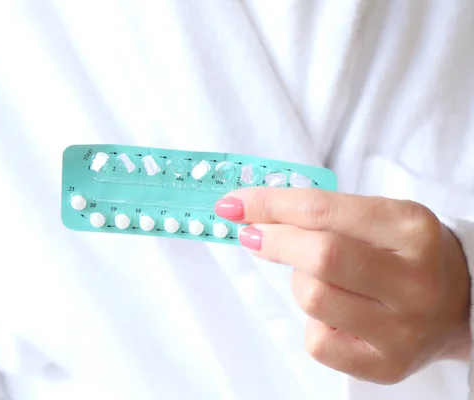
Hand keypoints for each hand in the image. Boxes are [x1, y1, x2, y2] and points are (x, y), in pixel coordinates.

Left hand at [214, 188, 470, 383]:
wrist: (459, 303)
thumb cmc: (405, 253)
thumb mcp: (378, 218)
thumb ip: (322, 214)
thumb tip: (253, 217)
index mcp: (410, 230)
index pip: (322, 211)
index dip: (268, 205)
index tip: (234, 204)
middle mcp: (413, 281)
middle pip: (317, 256)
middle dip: (273, 241)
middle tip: (255, 235)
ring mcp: (402, 330)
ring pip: (311, 297)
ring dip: (298, 281)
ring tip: (320, 278)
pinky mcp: (385, 366)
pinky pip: (316, 342)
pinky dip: (312, 322)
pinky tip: (335, 313)